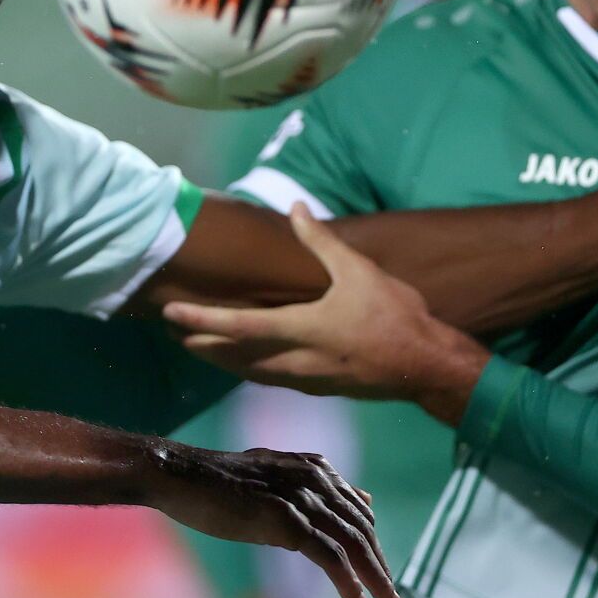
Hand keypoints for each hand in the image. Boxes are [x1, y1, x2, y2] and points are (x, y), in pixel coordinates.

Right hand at [146, 438, 402, 597]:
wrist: (182, 476)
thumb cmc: (219, 482)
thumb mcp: (274, 479)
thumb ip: (313, 489)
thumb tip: (359, 499)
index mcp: (315, 469)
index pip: (358, 513)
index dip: (373, 547)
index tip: (381, 575)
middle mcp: (315, 479)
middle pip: (362, 530)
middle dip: (381, 568)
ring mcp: (301, 498)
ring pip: (353, 544)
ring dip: (375, 581)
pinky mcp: (285, 520)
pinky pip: (329, 556)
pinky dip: (347, 582)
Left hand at [163, 205, 489, 420]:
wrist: (425, 367)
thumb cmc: (395, 316)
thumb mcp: (359, 271)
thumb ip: (322, 241)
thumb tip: (295, 208)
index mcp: (301, 329)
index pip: (238, 325)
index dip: (202, 319)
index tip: (173, 313)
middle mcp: (295, 359)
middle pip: (235, 356)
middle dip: (203, 344)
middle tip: (176, 333)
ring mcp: (305, 379)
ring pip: (251, 372)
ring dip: (223, 360)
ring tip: (201, 348)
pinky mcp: (317, 388)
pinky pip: (271, 379)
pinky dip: (249, 369)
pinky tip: (246, 363)